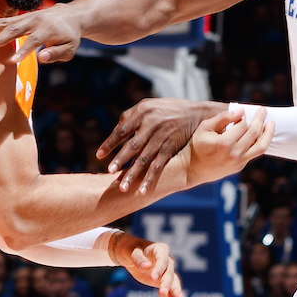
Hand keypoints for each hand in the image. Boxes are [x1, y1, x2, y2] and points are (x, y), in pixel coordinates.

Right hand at [0, 5, 86, 64]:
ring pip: (6, 22)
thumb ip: (57, 54)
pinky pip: (5, 20)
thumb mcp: (70, 48)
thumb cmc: (70, 36)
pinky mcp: (21, 16)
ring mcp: (27, 17)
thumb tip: (42, 58)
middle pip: (15, 30)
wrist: (70, 15)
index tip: (11, 61)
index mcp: (48, 30)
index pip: (33, 41)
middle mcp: (35, 21)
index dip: (22, 51)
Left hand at [97, 98, 219, 194]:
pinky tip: (142, 191)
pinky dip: (150, 179)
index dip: (110, 143)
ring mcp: (162, 137)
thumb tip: (116, 130)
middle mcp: (152, 124)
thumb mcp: (150, 105)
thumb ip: (132, 116)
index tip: (99, 156)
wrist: (198, 114)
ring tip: (123, 187)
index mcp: (142, 112)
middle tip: (109, 171)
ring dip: (133, 174)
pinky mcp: (171, 148)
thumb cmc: (169, 110)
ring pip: (144, 159)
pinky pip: (159, 166)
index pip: (121, 130)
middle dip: (120, 160)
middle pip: (132, 145)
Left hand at [114, 235, 183, 296]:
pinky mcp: (162, 280)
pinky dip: (171, 294)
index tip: (153, 279)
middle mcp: (166, 259)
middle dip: (166, 283)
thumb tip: (147, 267)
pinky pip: (169, 287)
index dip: (159, 269)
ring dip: (175, 290)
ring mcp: (165, 270)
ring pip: (172, 281)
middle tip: (162, 294)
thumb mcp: (131, 252)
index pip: (162, 259)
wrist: (129, 255)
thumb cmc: (130, 249)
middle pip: (168, 272)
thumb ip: (138, 259)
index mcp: (160, 249)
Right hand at [181, 109, 273, 189]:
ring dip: (268, 134)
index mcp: (224, 143)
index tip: (242, 112)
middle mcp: (234, 154)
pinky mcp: (240, 167)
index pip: (242, 125)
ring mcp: (238, 162)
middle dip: (260, 119)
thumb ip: (223, 118)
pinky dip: (260, 143)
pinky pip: (254, 153)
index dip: (243, 117)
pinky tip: (261, 134)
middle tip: (263, 110)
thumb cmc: (197, 146)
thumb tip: (241, 111)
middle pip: (254, 133)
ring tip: (271, 124)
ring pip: (261, 147)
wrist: (192, 169)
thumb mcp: (205, 127)